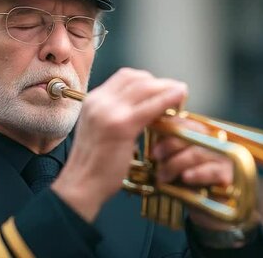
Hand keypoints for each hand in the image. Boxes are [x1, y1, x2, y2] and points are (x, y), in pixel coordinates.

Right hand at [51, 68, 187, 222]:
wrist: (81, 185)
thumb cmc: (93, 166)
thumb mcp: (100, 130)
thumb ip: (115, 116)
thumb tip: (141, 109)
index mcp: (93, 101)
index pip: (125, 77)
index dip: (148, 80)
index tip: (161, 89)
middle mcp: (99, 101)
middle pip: (137, 78)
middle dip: (160, 83)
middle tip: (176, 94)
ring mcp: (109, 111)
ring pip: (145, 87)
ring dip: (167, 89)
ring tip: (181, 97)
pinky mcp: (121, 125)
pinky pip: (150, 107)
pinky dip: (168, 99)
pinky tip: (180, 99)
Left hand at [152, 118, 235, 230]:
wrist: (208, 210)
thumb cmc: (189, 184)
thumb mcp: (175, 164)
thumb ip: (166, 149)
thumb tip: (148, 133)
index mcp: (201, 135)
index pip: (184, 123)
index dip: (167, 127)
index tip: (151, 133)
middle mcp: (214, 142)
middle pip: (190, 134)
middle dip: (168, 144)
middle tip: (156, 156)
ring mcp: (223, 157)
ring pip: (196, 153)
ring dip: (175, 164)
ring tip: (162, 176)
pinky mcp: (228, 175)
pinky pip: (211, 171)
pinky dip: (196, 174)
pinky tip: (185, 178)